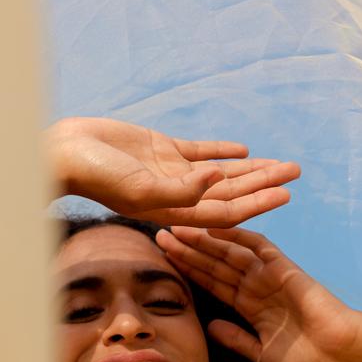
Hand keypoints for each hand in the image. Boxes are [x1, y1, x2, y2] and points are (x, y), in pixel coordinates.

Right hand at [45, 117, 300, 225]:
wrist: (66, 152)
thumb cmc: (98, 175)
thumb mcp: (140, 186)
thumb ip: (180, 187)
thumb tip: (218, 178)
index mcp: (174, 210)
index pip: (225, 211)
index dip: (256, 203)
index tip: (284, 194)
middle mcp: (176, 194)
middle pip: (230, 192)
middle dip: (263, 183)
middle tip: (295, 173)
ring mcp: (170, 172)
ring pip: (220, 173)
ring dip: (250, 169)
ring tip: (280, 163)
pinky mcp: (160, 150)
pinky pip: (198, 152)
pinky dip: (221, 151)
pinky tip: (244, 150)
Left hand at [155, 225, 361, 361]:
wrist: (336, 351)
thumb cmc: (305, 358)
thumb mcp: (261, 353)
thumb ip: (235, 339)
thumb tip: (209, 327)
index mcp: (249, 306)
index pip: (212, 284)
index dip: (188, 272)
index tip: (163, 261)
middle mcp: (255, 286)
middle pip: (214, 264)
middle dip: (187, 250)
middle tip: (159, 234)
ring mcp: (268, 275)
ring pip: (229, 252)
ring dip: (204, 239)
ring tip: (178, 227)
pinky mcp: (282, 267)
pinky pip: (257, 246)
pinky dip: (237, 235)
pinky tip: (214, 226)